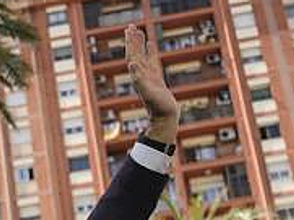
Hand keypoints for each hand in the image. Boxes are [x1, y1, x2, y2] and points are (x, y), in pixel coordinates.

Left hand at [125, 25, 178, 143]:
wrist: (164, 119)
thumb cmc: (158, 108)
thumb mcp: (149, 93)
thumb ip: (139, 79)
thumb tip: (132, 64)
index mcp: (138, 76)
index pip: (132, 56)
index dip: (130, 43)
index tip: (129, 30)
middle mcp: (141, 75)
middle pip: (135, 54)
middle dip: (132, 40)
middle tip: (131, 26)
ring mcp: (149, 77)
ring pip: (142, 56)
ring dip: (140, 44)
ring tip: (139, 31)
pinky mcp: (156, 80)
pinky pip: (152, 62)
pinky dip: (150, 52)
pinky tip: (150, 44)